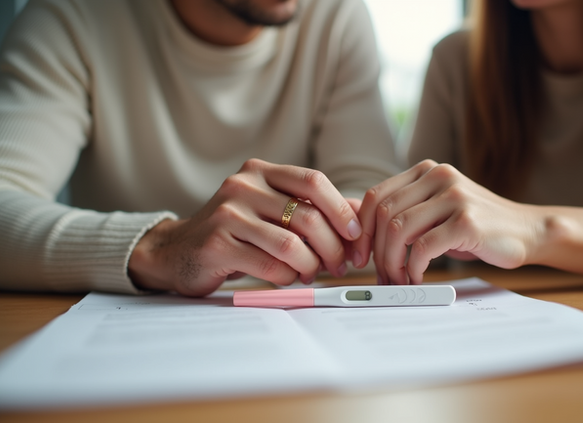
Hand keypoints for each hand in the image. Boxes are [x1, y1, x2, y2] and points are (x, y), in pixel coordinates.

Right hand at [128, 159, 361, 295]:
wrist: (178, 251)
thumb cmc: (236, 232)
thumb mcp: (273, 211)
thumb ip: (313, 209)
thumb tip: (360, 215)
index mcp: (261, 172)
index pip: (313, 181)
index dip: (341, 210)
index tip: (355, 235)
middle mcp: (243, 186)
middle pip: (308, 216)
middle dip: (332, 247)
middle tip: (338, 264)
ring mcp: (227, 214)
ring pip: (291, 244)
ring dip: (310, 265)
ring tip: (310, 273)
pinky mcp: (217, 244)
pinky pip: (269, 265)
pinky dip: (287, 276)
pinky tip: (286, 277)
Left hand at [354, 160, 582, 283]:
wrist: (527, 231)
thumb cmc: (476, 226)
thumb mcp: (437, 211)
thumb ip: (406, 213)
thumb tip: (361, 233)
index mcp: (426, 171)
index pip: (376, 196)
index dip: (362, 230)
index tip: (361, 256)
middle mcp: (438, 176)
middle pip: (384, 214)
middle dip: (375, 251)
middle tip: (380, 275)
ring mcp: (454, 197)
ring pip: (399, 230)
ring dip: (392, 262)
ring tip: (398, 280)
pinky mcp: (467, 221)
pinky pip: (423, 247)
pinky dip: (413, 268)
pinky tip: (417, 278)